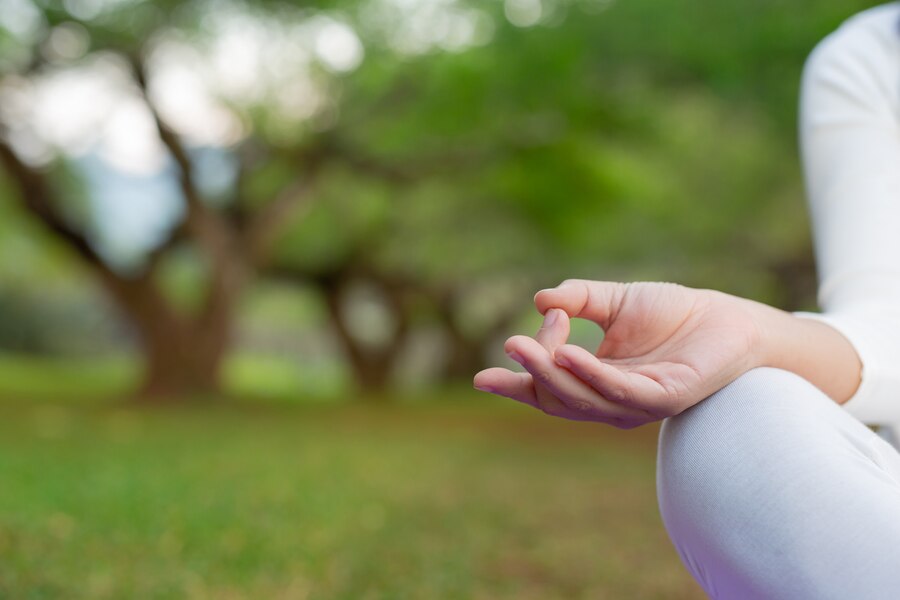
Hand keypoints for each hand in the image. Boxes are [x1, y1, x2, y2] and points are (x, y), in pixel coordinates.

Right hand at [474, 280, 762, 427]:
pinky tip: (569, 354)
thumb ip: (579, 299)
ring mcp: (638, 405)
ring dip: (553, 374)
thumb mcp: (615, 301)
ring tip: (526, 345)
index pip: (548, 392)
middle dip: (531, 375)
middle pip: (559, 398)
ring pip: (583, 398)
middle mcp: (612, 401)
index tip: (482, 377)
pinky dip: (591, 375)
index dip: (516, 387)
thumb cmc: (674, 314)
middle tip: (512, 344)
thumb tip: (539, 299)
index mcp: (596, 382)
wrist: (730, 319)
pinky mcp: (665, 399)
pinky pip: (620, 391)